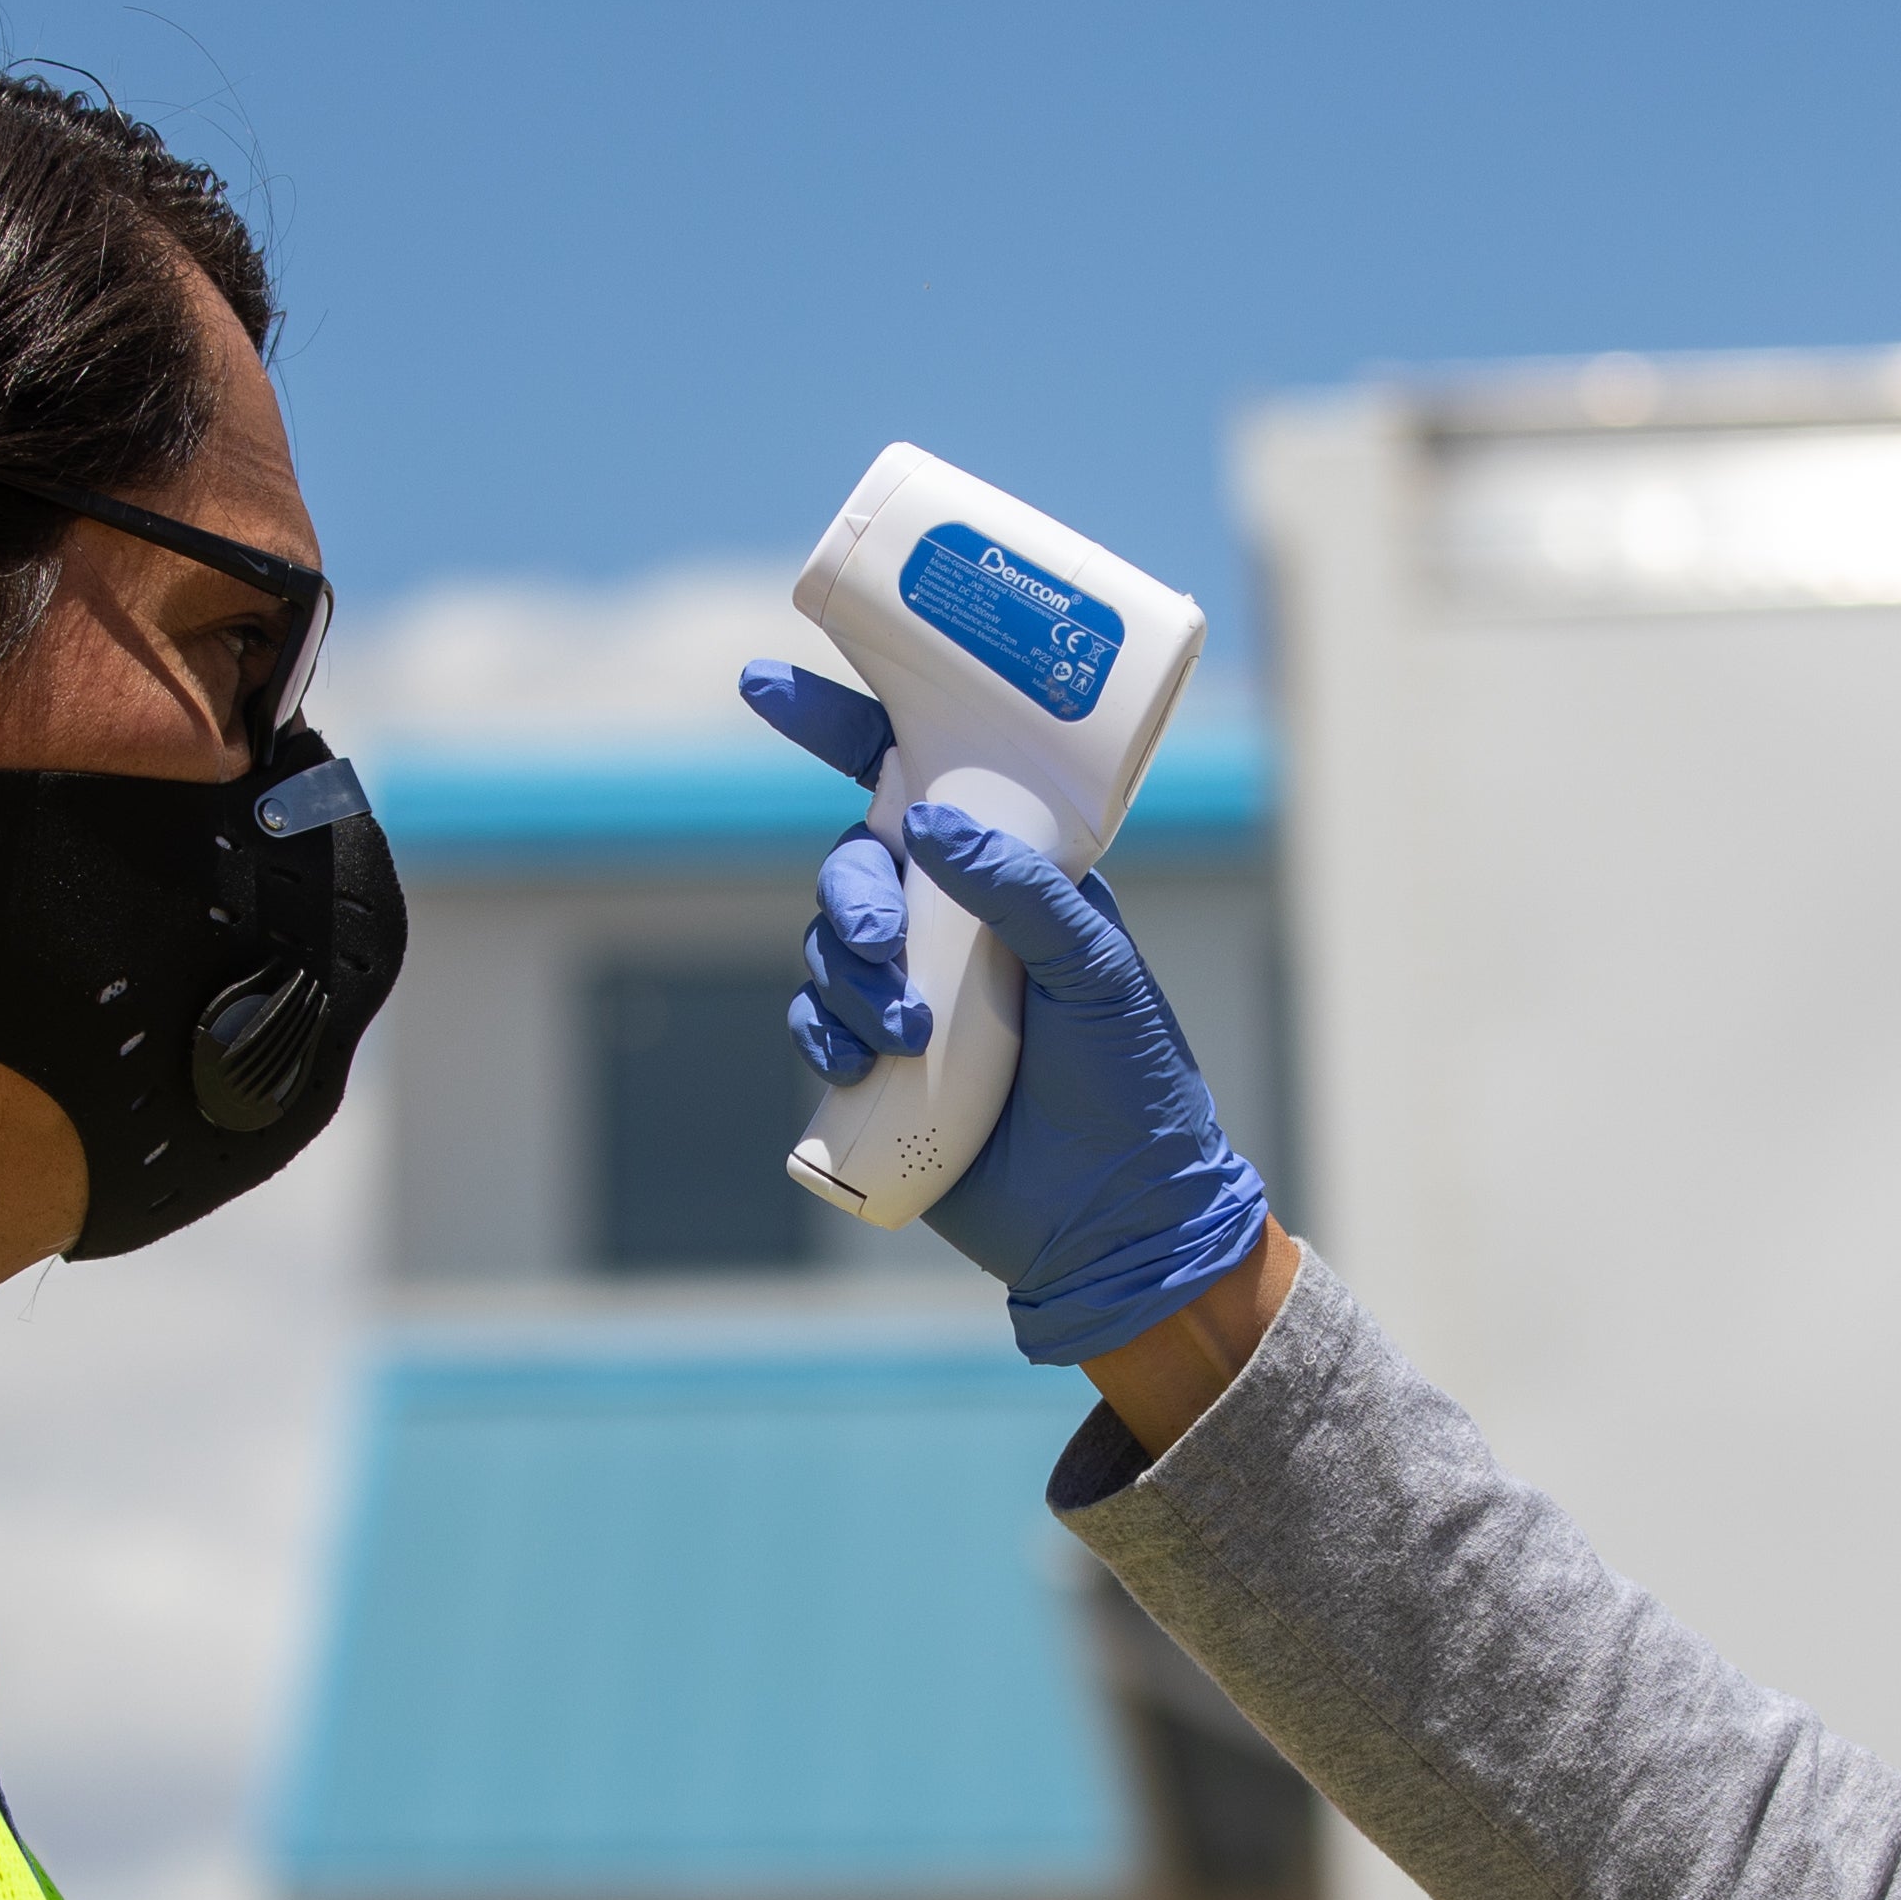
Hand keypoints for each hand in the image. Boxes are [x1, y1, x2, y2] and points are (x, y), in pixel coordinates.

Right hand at [747, 660, 1275, 1368]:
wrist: (1118, 1216)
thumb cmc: (1133, 1082)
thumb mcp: (1098, 969)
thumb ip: (1024, 889)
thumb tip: (925, 822)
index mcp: (1008, 875)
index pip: (915, 777)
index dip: (838, 727)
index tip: (767, 684)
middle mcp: (952, 923)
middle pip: (852, 863)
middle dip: (847, 895)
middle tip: (881, 946)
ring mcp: (912, 991)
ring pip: (826, 945)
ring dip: (846, 980)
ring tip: (907, 1033)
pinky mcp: (878, 1067)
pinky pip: (814, 1024)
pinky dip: (819, 1035)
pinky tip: (853, 1064)